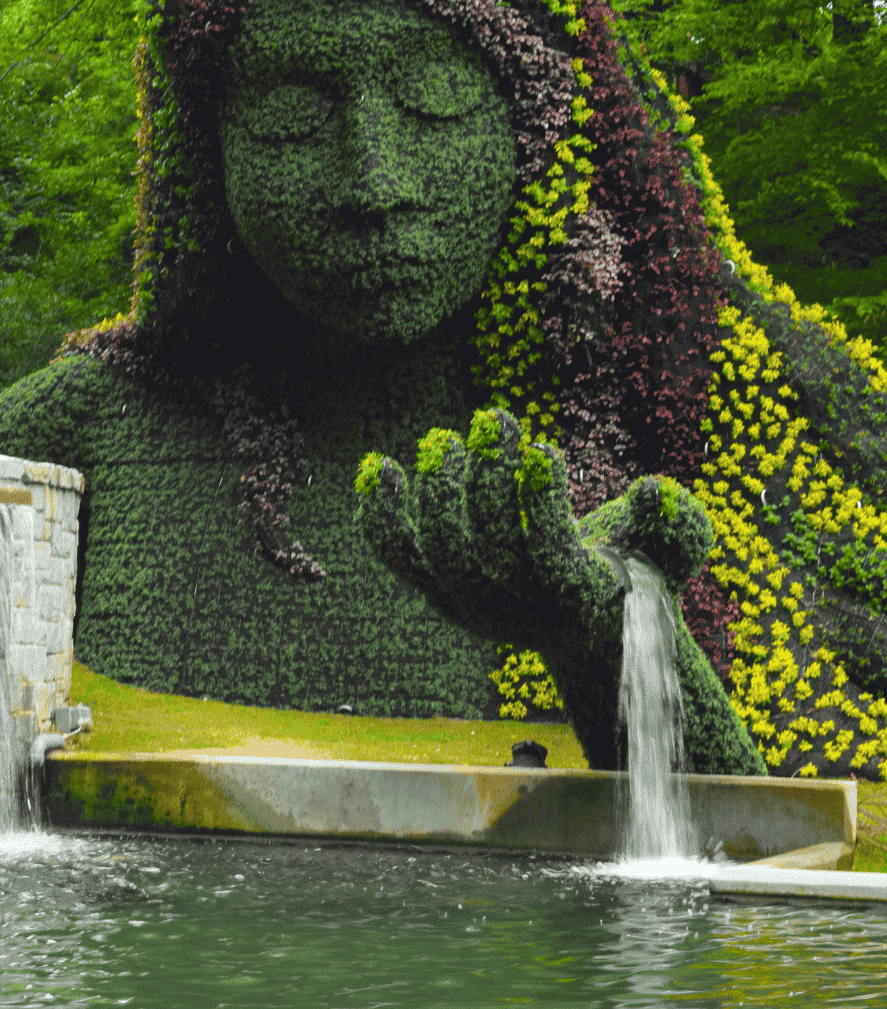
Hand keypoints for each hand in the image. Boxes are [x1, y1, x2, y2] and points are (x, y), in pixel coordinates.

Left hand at [353, 407, 750, 773]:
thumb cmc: (637, 572)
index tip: (542, 450)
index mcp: (578, 596)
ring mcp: (473, 605)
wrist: (594, 633)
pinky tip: (378, 469)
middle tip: (491, 423)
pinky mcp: (441, 593)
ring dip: (437, 492)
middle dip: (484, 482)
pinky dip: (384, 517)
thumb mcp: (673, 549)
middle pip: (485, 551)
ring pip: (442, 554)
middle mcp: (518, 609)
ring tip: (444, 439)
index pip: (548, 556)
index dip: (538, 503)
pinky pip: (402, 559)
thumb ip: (677, 524)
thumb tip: (655, 492)